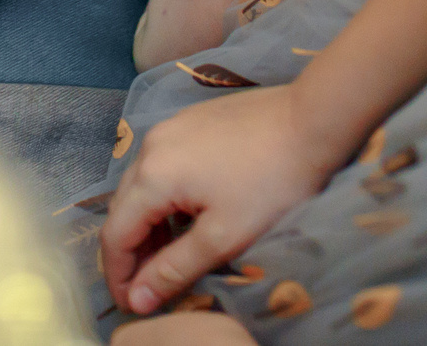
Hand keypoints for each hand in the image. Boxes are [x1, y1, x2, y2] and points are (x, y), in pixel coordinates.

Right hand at [101, 86, 359, 315]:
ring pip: (143, 186)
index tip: (132, 305)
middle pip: (123, 209)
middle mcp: (150, 146)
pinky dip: (165, 198)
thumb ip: (174, 269)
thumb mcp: (223, 237)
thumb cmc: (271, 183)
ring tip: (171, 256)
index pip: (115, 235)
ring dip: (149, 225)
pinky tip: (188, 215)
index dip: (118, 275)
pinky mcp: (190, 121)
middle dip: (132, 253)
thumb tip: (137, 299)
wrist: (310, 121)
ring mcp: (170, 128)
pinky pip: (162, 165)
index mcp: (152, 175)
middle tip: (151, 288)